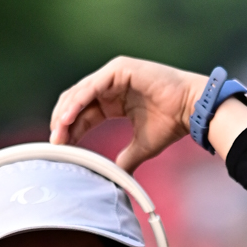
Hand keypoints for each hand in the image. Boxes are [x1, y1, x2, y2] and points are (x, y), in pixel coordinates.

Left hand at [50, 56, 207, 171]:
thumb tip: (115, 177)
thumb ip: (125, 159)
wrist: (191, 110)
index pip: (84, 113)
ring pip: (81, 92)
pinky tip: (68, 118)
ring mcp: (115, 74)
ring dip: (66, 112)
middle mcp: (112, 84)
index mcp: (114, 100)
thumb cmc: (172, 124)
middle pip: (77, 101)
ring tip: (58, 132)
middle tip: (55, 142)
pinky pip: (92, 86)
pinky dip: (78, 102)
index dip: (71, 129)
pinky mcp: (119, 69)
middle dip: (63, 121)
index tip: (60, 148)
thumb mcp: (141, 146)